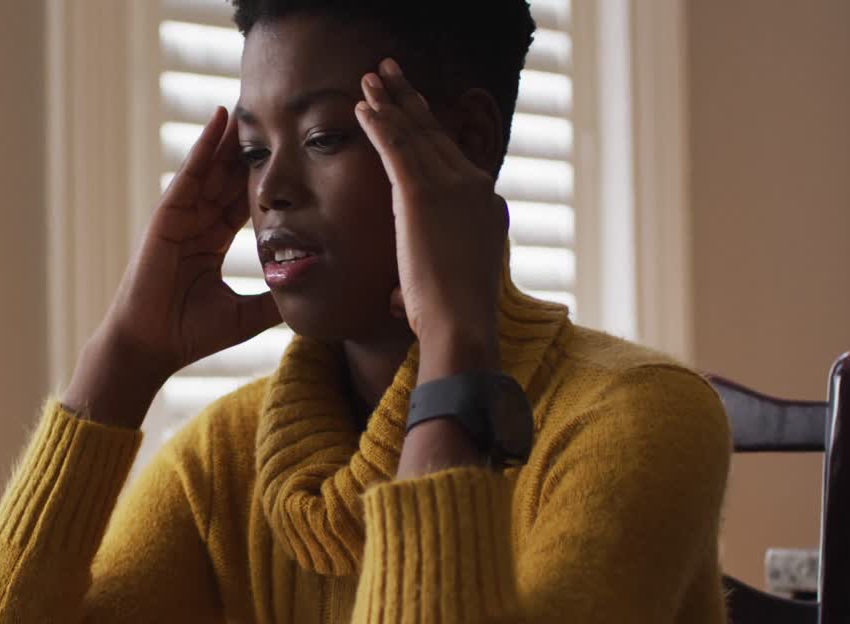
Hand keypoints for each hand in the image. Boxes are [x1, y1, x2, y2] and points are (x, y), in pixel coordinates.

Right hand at [64, 108, 279, 425]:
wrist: (153, 347)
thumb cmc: (191, 333)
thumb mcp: (246, 315)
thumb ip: (275, 301)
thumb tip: (312, 297)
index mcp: (212, 243)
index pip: (242, 201)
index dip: (262, 178)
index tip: (288, 155)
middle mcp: (197, 225)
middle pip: (228, 177)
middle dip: (248, 149)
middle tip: (273, 115)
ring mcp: (181, 217)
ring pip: (211, 168)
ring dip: (230, 137)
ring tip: (251, 103)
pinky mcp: (167, 216)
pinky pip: (190, 174)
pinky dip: (204, 145)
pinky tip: (219, 119)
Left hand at [355, 58, 505, 373]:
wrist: (462, 325)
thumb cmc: (452, 319)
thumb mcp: (446, 287)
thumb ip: (423, 282)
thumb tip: (395, 302)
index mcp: (486, 205)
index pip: (452, 157)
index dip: (428, 128)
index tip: (411, 106)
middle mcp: (476, 186)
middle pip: (436, 134)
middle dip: (409, 99)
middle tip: (389, 72)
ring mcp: (452, 187)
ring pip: (415, 134)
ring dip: (390, 101)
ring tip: (370, 77)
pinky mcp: (423, 194)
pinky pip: (397, 148)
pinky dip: (380, 124)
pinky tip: (363, 107)